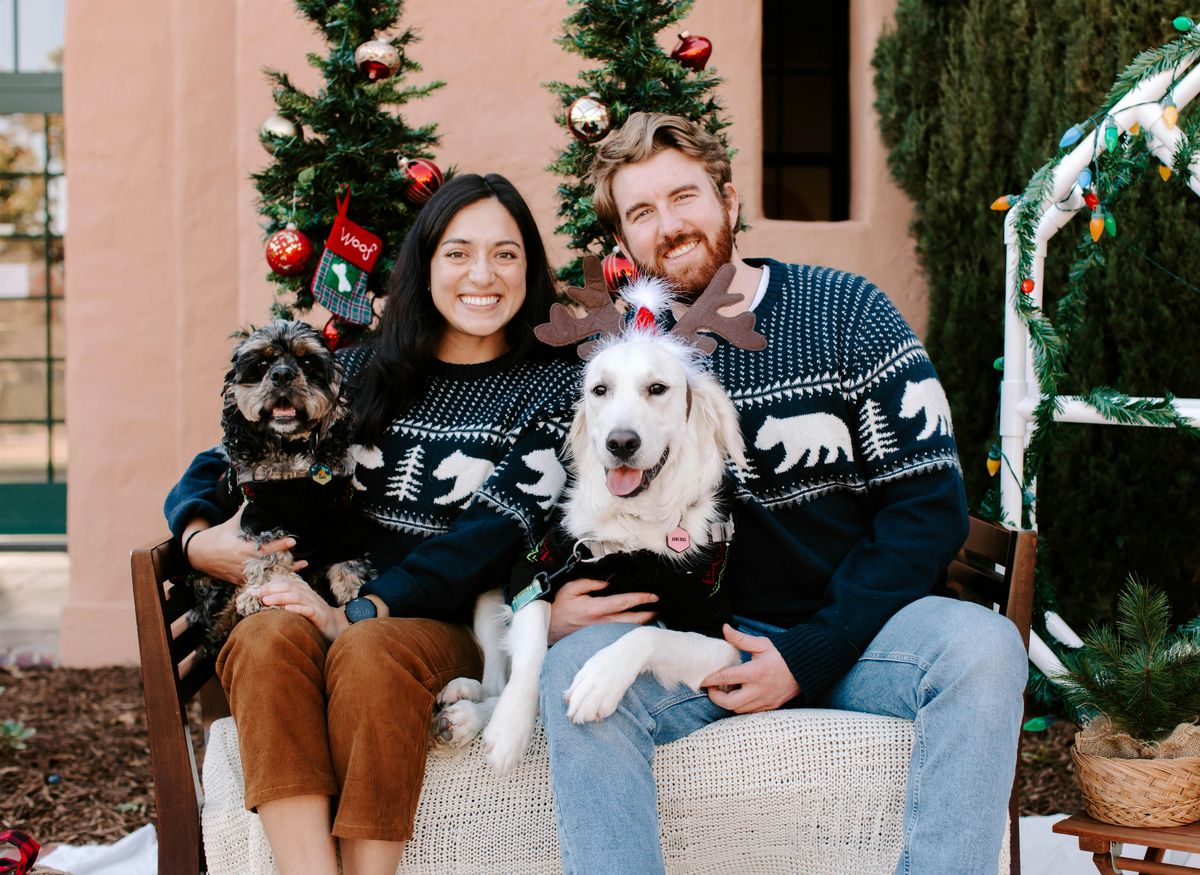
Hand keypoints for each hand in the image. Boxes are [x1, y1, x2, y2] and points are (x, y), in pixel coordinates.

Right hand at [185, 508, 307, 584]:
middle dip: (286, 564)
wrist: (198, 554)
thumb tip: (252, 494)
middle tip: (303, 561)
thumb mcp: (231, 523)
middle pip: (269, 566)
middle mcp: (243, 564)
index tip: (292, 541)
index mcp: (242, 549)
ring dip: (282, 574)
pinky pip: (258, 583)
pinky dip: (271, 581)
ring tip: (299, 569)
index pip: (265, 548)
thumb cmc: (217, 536)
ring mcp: (242, 575)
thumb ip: (244, 511)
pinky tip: (285, 578)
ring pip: (265, 577)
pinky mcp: (239, 581)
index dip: (279, 545)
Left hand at [256, 574, 348, 641]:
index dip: (268, 585)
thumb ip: (286, 601)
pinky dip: (297, 608)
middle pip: (288, 586)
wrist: (337, 625)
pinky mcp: (319, 615)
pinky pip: (308, 610)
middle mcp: (307, 594)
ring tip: (266, 601)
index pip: (283, 582)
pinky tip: (286, 609)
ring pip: (296, 596)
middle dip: (270, 589)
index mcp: (302, 590)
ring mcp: (314, 604)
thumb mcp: (299, 606)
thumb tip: (264, 601)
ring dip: (280, 597)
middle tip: (255, 594)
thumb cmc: (314, 617)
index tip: (252, 591)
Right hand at [547, 578, 658, 644]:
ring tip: (653, 616)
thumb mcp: (570, 588)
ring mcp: (601, 633)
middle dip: (648, 614)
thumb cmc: (559, 608)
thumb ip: (589, 583)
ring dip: (642, 623)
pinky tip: (637, 626)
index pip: (623, 602)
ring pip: (627, 629)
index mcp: (595, 609)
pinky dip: (630, 629)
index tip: (652, 596)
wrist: (549, 628)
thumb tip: (607, 582)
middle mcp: (600, 623)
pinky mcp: (600, 639)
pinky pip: (619, 634)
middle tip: (659, 608)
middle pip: (631, 620)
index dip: (640, 598)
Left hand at [701, 624, 800, 713]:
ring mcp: (766, 701)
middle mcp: (759, 690)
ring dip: (729, 702)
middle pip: (729, 702)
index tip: (702, 679)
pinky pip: (750, 711)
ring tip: (726, 689)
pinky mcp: (771, 707)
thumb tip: (725, 629)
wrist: (805, 667)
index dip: (710, 679)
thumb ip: (741, 639)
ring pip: (739, 709)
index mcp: (756, 672)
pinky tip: (740, 694)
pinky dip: (741, 705)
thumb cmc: (782, 654)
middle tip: (712, 688)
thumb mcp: (761, 644)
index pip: (726, 678)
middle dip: (716, 697)